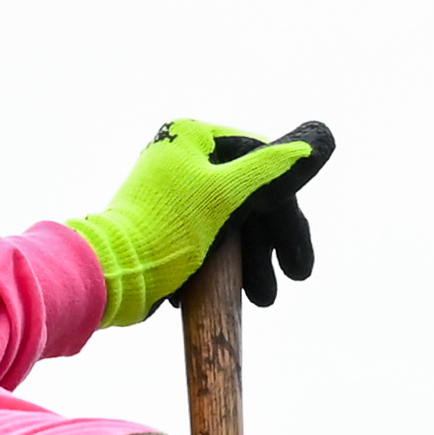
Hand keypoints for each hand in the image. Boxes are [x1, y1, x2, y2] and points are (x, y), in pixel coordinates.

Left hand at [67, 116, 338, 330]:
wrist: (111, 272)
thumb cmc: (167, 230)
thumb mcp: (231, 196)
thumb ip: (277, 169)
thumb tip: (322, 136)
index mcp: (194, 137)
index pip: (264, 163)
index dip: (288, 213)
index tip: (299, 262)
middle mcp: (181, 155)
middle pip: (249, 196)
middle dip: (270, 245)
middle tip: (291, 281)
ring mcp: (170, 188)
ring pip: (231, 221)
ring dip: (251, 261)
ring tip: (261, 298)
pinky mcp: (161, 221)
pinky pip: (208, 236)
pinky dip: (224, 262)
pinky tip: (230, 290)